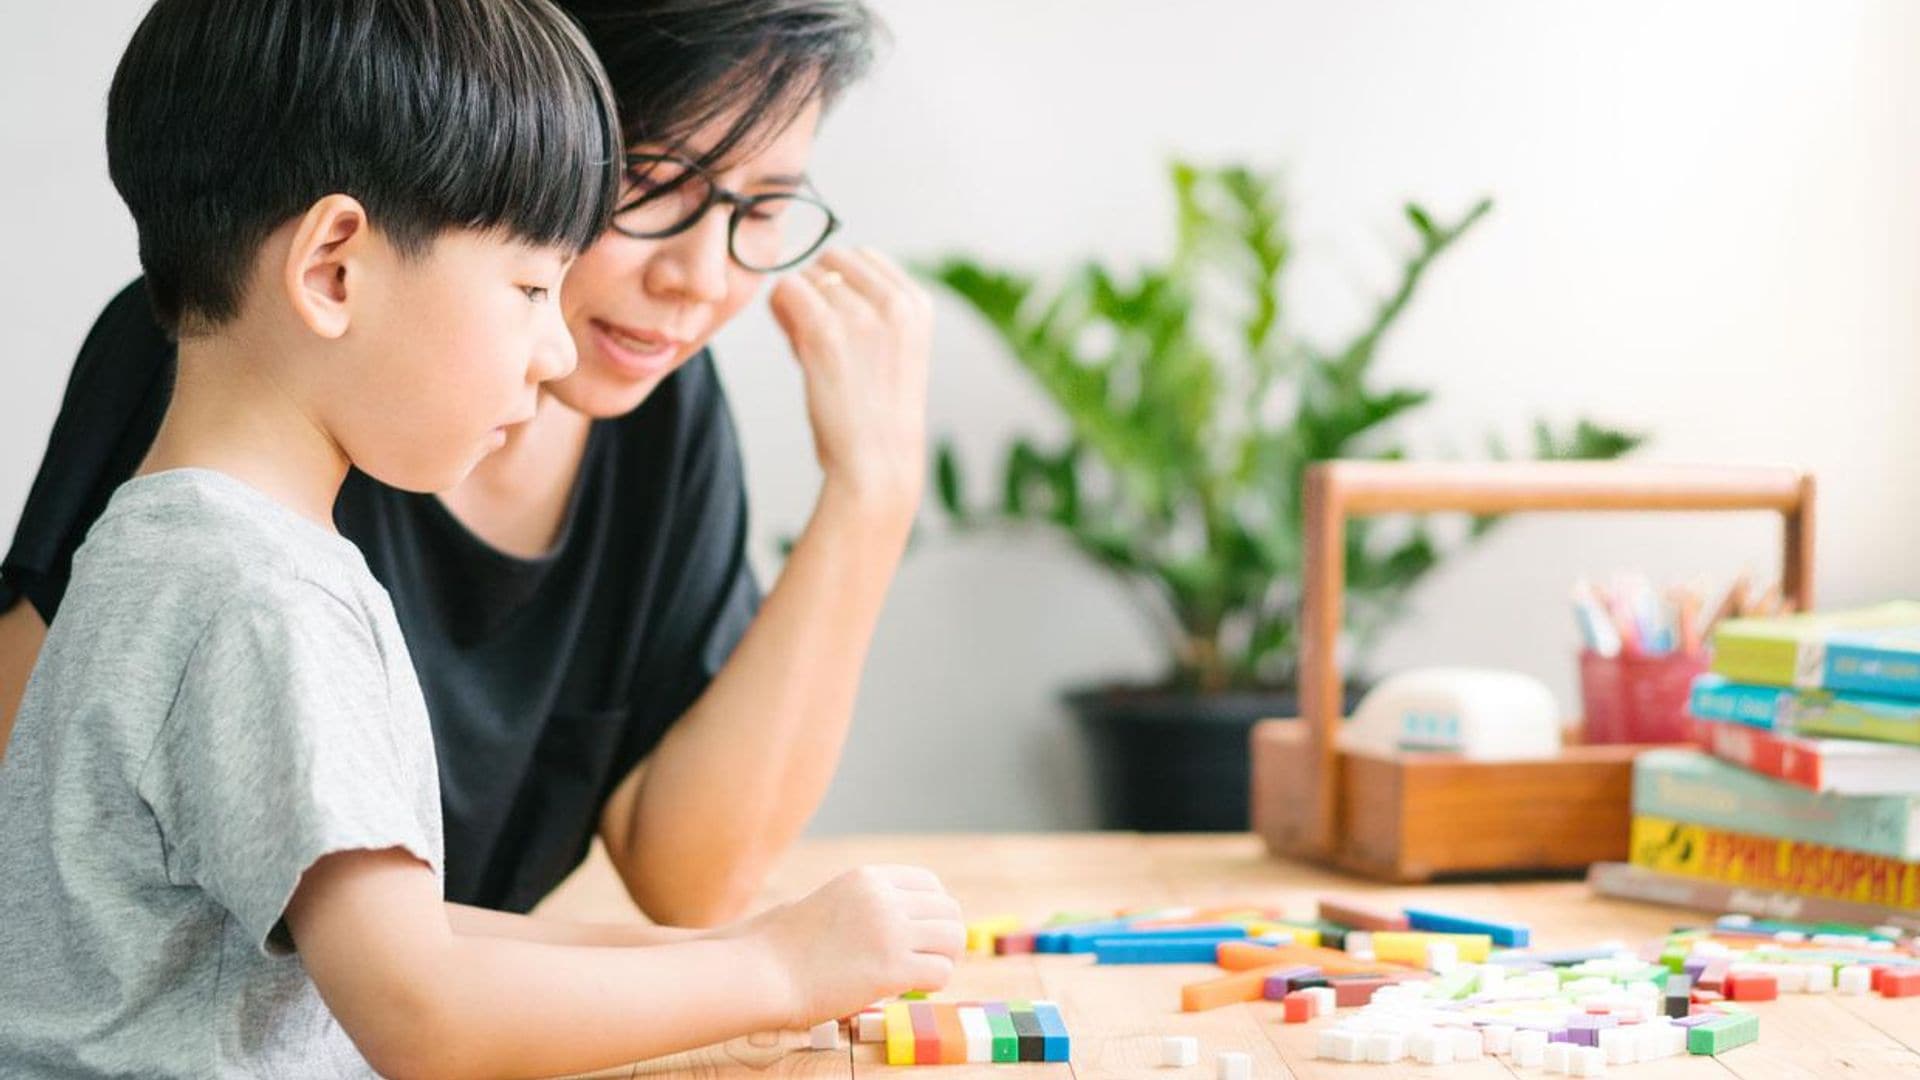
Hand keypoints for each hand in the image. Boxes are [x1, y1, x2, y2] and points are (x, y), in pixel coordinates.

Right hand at [728, 864, 962, 1028]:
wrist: (762, 972)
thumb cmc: (783, 946)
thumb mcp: (827, 901)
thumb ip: (861, 903)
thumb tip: (890, 922)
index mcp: (867, 878)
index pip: (930, 884)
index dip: (934, 910)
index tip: (923, 932)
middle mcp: (884, 898)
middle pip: (948, 910)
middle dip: (944, 936)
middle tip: (929, 958)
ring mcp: (890, 932)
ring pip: (953, 939)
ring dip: (944, 958)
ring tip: (924, 973)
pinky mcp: (892, 969)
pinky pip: (941, 972)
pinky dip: (934, 983)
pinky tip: (913, 988)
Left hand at [768, 248, 932, 521]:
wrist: (877, 464)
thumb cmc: (877, 414)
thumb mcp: (892, 350)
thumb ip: (865, 307)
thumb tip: (809, 277)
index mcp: (917, 303)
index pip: (865, 257)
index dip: (842, 284)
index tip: (840, 320)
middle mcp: (895, 302)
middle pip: (833, 259)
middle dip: (818, 288)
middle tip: (818, 332)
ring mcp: (861, 315)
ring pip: (806, 276)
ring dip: (798, 306)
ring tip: (811, 348)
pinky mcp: (825, 332)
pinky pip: (786, 290)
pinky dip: (780, 312)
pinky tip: (794, 343)